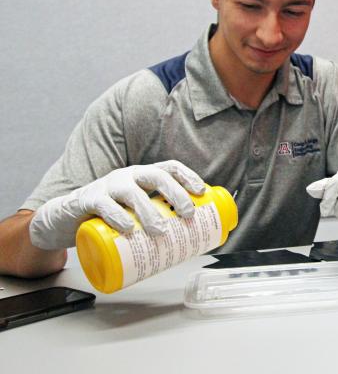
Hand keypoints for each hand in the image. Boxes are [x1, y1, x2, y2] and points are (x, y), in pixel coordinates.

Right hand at [29, 160, 205, 249]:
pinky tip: (128, 229)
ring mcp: (108, 185)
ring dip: (149, 212)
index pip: (170, 168)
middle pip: (156, 176)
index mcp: (143, 176)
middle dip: (176, 193)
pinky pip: (104, 205)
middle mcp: (128, 176)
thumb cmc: (109, 217)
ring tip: (161, 231)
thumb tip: (191, 240)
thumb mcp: (135, 214)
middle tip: (188, 214)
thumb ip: (156, 220)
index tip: (201, 192)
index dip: (188, 177)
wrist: (65, 220)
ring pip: (132, 192)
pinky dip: (118, 217)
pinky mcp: (88, 199)